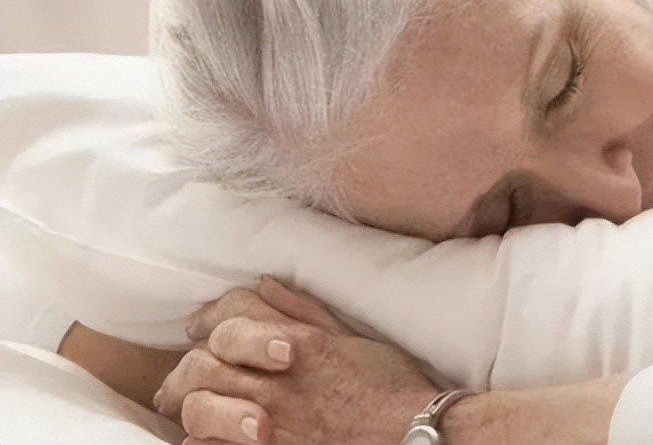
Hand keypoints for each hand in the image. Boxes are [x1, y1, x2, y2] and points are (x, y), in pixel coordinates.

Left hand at [154, 277, 437, 443]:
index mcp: (299, 342)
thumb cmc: (391, 386)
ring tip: (180, 407)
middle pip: (205, 361)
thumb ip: (304, 311)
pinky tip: (204, 437)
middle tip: (177, 378)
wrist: (412, 434)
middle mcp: (277, 379)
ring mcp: (269, 421)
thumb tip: (263, 286)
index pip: (234, 313)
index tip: (199, 327)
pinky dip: (200, 440)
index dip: (210, 315)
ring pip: (200, 405)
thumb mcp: (351, 337)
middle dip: (186, 365)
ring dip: (188, 403)